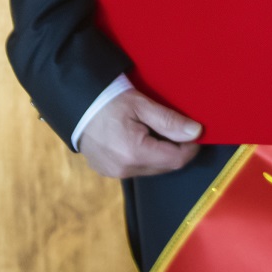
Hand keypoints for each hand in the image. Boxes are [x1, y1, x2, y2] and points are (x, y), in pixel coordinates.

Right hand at [78, 89, 201, 178]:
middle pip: (165, 167)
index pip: (176, 160)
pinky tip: (139, 138)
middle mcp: (124, 169)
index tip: (197, 133)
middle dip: (176, 150)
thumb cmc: (108, 99)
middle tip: (178, 129)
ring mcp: (113, 173)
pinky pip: (135, 169)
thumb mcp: (141, 105)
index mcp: (134, 152)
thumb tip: (196, 132)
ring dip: (160, 154)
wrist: (75, 102)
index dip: (191, 148)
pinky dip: (143, 157)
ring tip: (157, 131)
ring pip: (151, 169)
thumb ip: (169, 121)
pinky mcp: (106, 171)